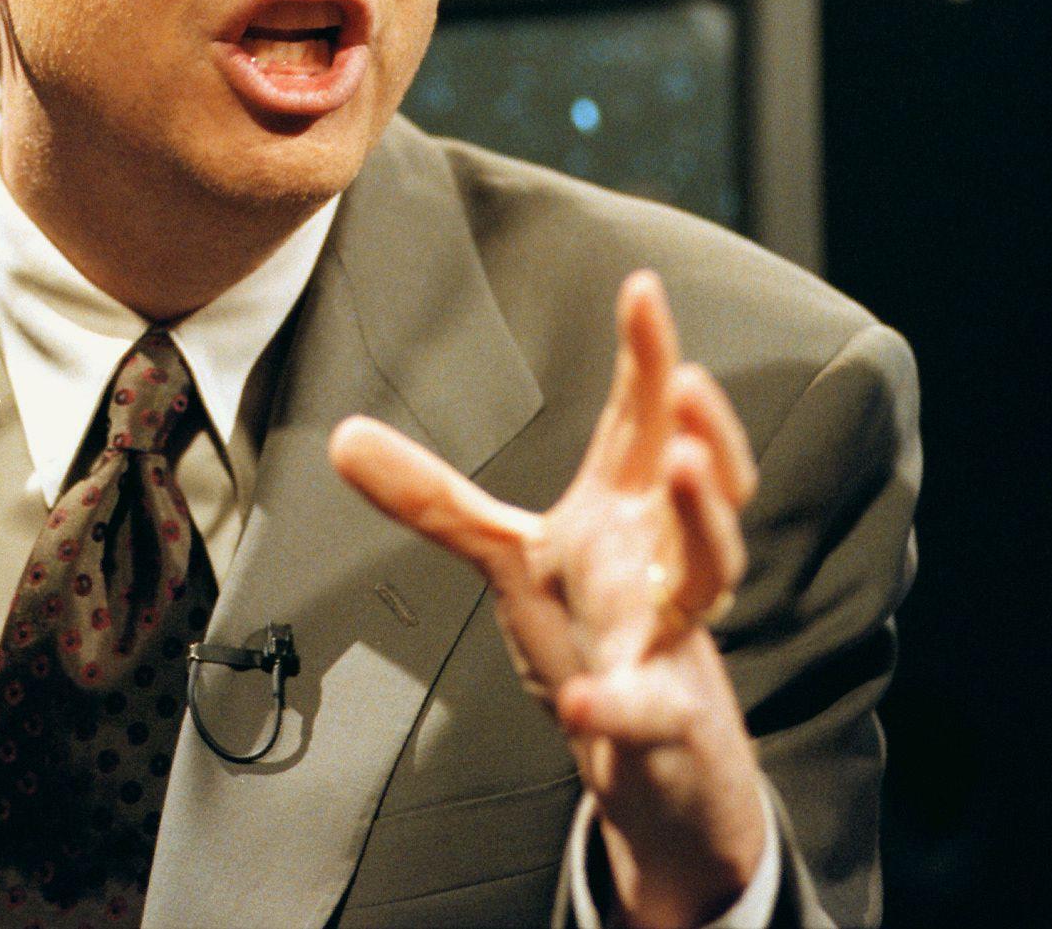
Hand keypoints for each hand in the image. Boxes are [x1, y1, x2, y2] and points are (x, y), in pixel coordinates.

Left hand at [330, 271, 767, 928]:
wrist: (654, 765)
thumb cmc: (593, 631)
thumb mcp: (507, 557)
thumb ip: (434, 499)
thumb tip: (340, 435)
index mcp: (627, 513)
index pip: (642, 422)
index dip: (646, 356)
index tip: (640, 286)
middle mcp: (665, 562)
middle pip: (703, 486)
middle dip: (703, 430)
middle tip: (688, 381)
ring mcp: (673, 639)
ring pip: (710, 576)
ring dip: (703, 523)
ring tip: (679, 466)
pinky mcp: (665, 720)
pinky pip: (648, 710)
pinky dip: (618, 705)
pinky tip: (584, 702)